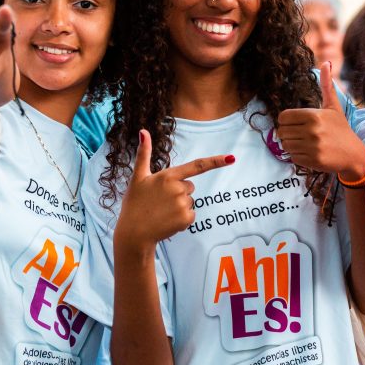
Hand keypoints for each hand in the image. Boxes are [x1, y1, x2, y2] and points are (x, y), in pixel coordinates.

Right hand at [115, 130, 234, 250]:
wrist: (133, 233)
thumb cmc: (134, 203)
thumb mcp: (138, 177)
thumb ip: (144, 153)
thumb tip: (143, 131)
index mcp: (168, 176)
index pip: (196, 166)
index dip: (216, 161)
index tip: (231, 158)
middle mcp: (178, 188)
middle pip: (190, 186)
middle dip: (179, 192)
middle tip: (160, 201)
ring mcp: (183, 204)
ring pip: (190, 201)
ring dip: (179, 206)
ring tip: (161, 212)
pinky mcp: (186, 219)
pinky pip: (191, 215)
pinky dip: (182, 219)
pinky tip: (167, 221)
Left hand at [276, 61, 364, 179]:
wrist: (353, 154)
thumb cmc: (340, 128)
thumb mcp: (333, 106)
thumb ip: (326, 85)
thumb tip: (326, 62)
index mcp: (314, 115)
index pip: (283, 117)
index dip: (286, 121)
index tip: (296, 123)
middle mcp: (312, 130)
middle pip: (282, 131)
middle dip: (288, 133)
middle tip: (301, 134)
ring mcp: (312, 146)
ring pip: (285, 145)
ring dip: (292, 145)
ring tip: (305, 143)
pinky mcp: (313, 160)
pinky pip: (292, 157)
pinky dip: (298, 155)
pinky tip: (310, 152)